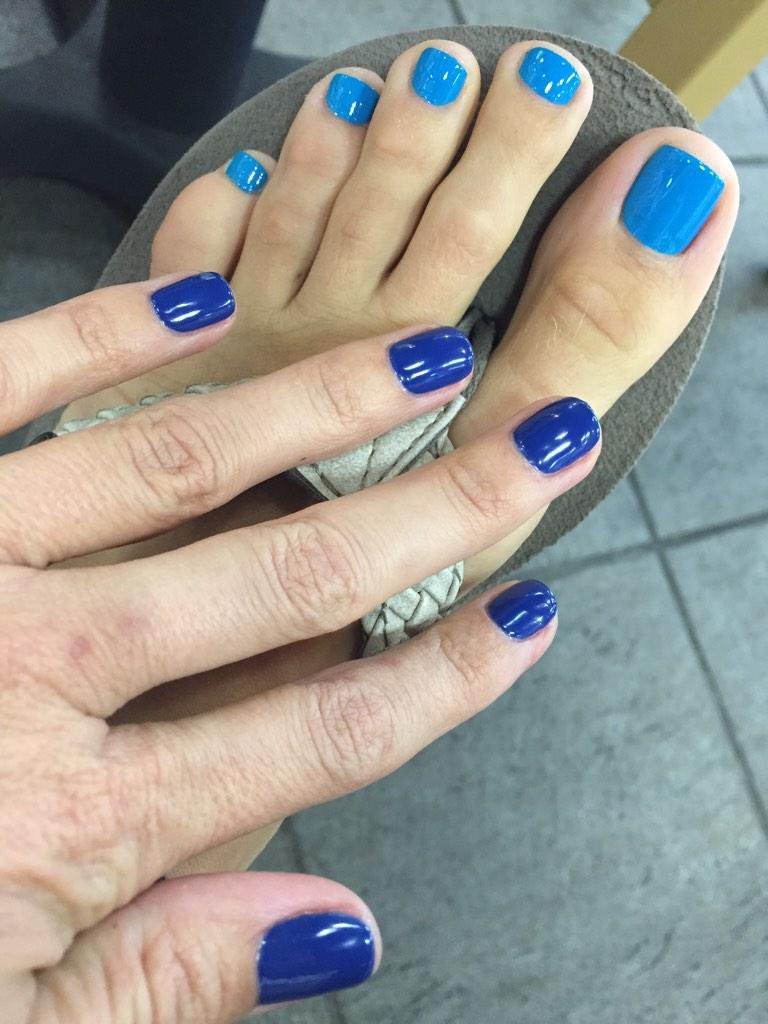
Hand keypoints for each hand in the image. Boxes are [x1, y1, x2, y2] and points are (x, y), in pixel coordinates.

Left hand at [1, 274, 598, 1020]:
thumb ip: (174, 980)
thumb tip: (347, 929)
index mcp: (68, 822)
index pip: (314, 741)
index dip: (441, 683)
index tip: (526, 620)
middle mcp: (29, 676)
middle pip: (285, 581)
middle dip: (431, 514)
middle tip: (534, 447)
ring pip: (174, 465)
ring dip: (312, 405)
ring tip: (421, 357)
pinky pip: (12, 389)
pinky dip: (105, 340)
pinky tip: (204, 306)